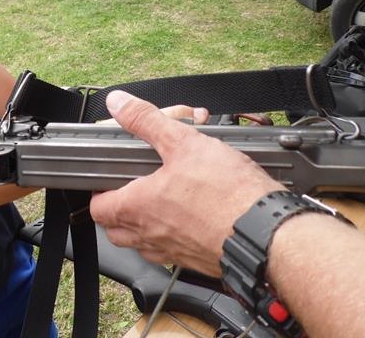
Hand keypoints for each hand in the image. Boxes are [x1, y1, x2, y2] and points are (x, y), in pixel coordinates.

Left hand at [89, 91, 282, 276]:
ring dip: (142, 225)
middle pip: (116, 230)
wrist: (266, 233)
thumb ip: (147, 121)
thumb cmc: (227, 194)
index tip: (107, 177)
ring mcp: (172, 252)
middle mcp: (150, 235)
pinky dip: (171, 235)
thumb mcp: (183, 142)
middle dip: (117, 210)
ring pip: (142, 244)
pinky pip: (170, 252)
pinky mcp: (195, 260)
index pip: (99, 207)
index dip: (98, 191)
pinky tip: (188, 216)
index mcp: (139, 207)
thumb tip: (120, 104)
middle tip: (130, 189)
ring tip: (157, 201)